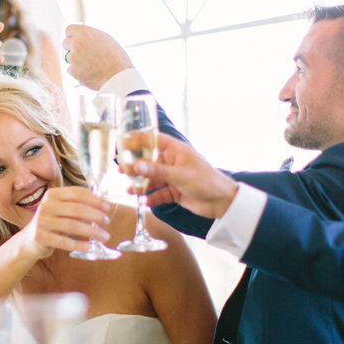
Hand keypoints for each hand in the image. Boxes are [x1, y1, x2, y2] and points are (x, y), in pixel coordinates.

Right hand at [17, 186, 112, 259]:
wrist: (30, 240)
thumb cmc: (52, 222)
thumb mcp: (61, 209)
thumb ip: (77, 204)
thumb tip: (103, 204)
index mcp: (52, 194)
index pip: (77, 193)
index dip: (95, 200)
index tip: (107, 207)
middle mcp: (46, 205)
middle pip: (77, 209)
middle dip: (95, 215)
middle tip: (107, 222)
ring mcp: (42, 221)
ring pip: (72, 225)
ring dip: (92, 231)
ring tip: (104, 236)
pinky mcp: (41, 237)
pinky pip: (64, 241)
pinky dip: (79, 245)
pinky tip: (90, 247)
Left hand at [62, 25, 132, 89]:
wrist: (118, 76)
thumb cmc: (116, 57)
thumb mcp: (105, 39)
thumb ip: (90, 36)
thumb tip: (80, 36)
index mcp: (84, 32)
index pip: (69, 29)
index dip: (73, 36)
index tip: (77, 40)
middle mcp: (76, 43)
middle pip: (65, 43)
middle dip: (72, 48)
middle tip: (84, 54)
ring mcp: (73, 57)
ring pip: (68, 57)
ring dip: (76, 61)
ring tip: (91, 65)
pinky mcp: (72, 71)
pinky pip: (71, 69)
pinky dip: (78, 72)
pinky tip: (90, 72)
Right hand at [122, 133, 239, 218]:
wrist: (222, 202)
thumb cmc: (205, 181)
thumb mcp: (180, 176)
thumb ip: (157, 171)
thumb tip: (135, 165)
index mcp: (176, 151)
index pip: (154, 140)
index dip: (138, 140)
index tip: (123, 143)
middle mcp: (173, 162)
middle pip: (149, 161)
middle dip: (136, 167)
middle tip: (121, 170)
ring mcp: (173, 177)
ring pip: (152, 179)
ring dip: (141, 185)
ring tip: (129, 189)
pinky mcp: (175, 192)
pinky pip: (159, 194)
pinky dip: (151, 198)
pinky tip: (144, 202)